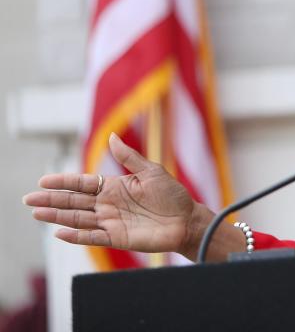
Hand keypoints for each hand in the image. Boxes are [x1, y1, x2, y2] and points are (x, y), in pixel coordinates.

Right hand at [23, 133, 207, 255]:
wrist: (187, 220)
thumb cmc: (172, 195)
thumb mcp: (151, 171)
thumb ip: (129, 157)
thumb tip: (111, 136)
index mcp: (115, 187)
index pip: (83, 184)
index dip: (64, 182)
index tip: (43, 180)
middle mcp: (108, 205)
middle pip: (75, 201)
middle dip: (52, 200)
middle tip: (28, 198)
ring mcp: (111, 222)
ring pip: (78, 218)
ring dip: (57, 216)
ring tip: (37, 212)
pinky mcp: (117, 238)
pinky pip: (92, 237)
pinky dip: (76, 236)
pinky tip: (59, 232)